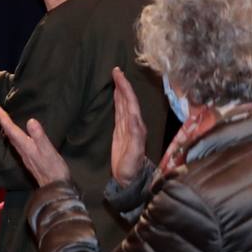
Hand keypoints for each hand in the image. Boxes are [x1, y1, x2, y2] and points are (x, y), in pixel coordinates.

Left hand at [0, 104, 69, 186]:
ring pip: (12, 139)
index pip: (11, 129)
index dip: (3, 117)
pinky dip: (14, 136)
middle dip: (2, 121)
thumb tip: (31, 121)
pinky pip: (18, 144)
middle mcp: (22, 150)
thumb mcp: (49, 151)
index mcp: (25, 146)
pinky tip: (16, 136)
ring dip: (7, 128)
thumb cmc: (54, 169)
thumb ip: (39, 137)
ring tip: (3, 120)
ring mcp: (25, 156)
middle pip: (9, 133)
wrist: (55, 188)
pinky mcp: (30, 159)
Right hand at [110, 68, 148, 187]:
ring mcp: (128, 128)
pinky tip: (115, 96)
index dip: (125, 88)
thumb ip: (134, 137)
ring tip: (115, 78)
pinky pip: (119, 111)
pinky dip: (118, 101)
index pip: (130, 102)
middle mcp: (133, 124)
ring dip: (120, 90)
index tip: (118, 74)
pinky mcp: (121, 132)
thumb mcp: (133, 154)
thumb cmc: (131, 169)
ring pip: (124, 104)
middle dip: (122, 84)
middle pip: (127, 100)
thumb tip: (132, 118)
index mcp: (136, 127)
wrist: (130, 181)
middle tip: (115, 70)